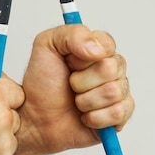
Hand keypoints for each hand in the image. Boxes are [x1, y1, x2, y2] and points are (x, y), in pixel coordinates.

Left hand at [15, 25, 134, 154]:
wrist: (36, 120)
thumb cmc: (42, 85)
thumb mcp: (47, 46)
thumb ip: (73, 34)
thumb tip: (98, 49)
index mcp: (97, 50)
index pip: (108, 45)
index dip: (85, 57)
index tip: (69, 63)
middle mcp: (111, 69)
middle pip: (112, 69)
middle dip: (83, 81)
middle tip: (71, 85)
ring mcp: (118, 92)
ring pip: (114, 92)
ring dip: (87, 101)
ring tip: (76, 102)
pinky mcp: (119, 116)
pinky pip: (118, 113)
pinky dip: (96, 118)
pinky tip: (85, 117)